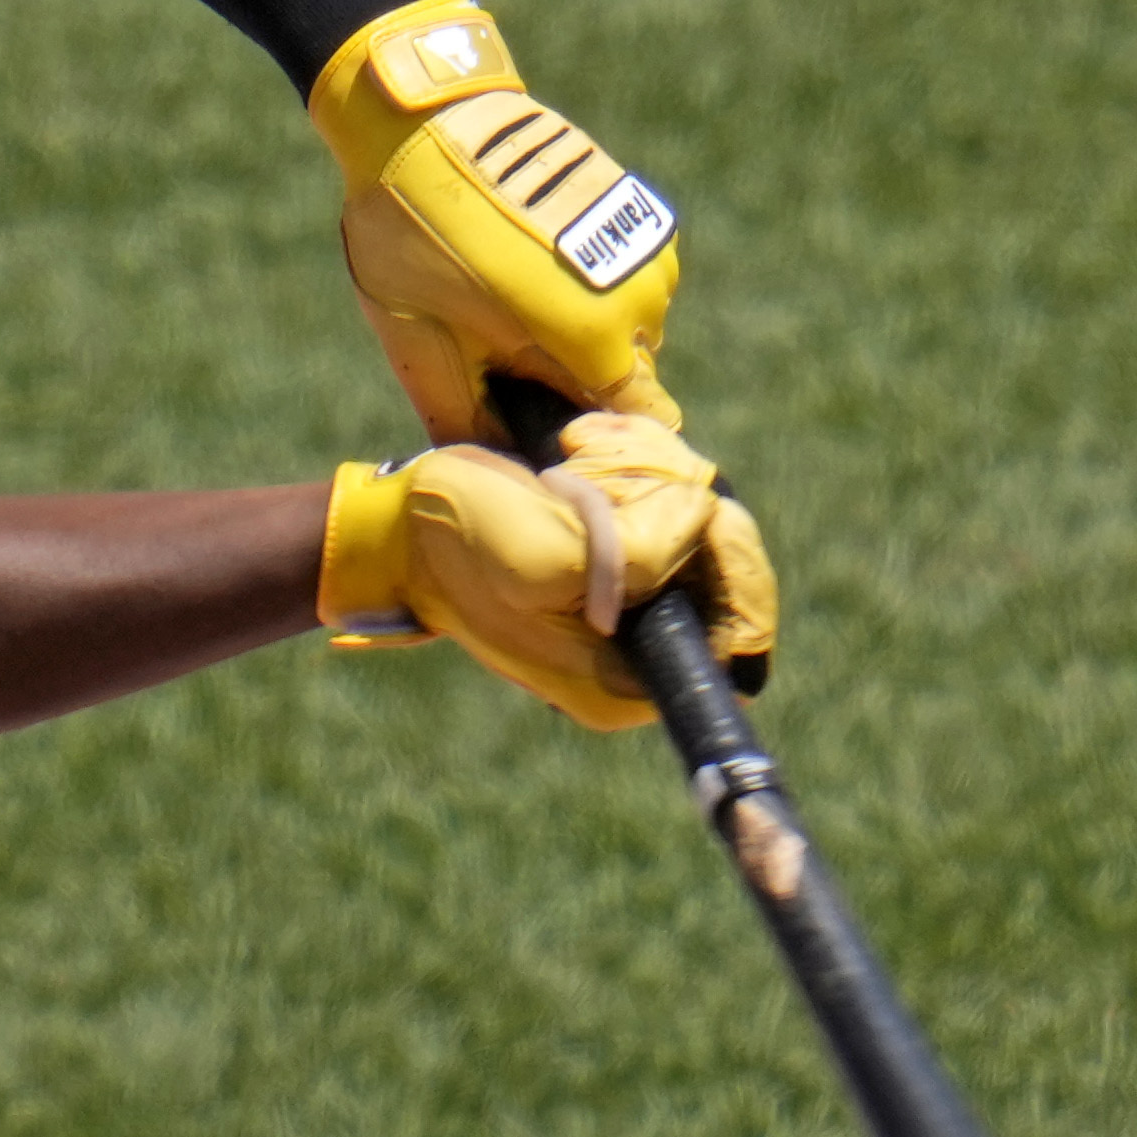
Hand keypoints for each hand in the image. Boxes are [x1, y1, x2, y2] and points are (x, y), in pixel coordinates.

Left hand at [313, 0, 681, 446]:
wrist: (421, 116)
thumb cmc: (413, 233)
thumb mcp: (419, 342)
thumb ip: (462, 418)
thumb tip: (490, 471)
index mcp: (595, 339)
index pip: (642, 424)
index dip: (597, 441)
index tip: (552, 435)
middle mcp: (642, 295)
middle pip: (628, 375)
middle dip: (578, 381)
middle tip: (506, 363)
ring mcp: (645, 243)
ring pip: (628, 321)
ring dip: (581, 326)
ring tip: (506, 302)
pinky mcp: (633, 202)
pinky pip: (620, 271)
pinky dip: (583, 280)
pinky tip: (523, 260)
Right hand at [318, 403, 777, 730]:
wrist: (398, 529)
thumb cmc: (462, 545)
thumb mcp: (554, 553)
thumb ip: (644, 549)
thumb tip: (707, 515)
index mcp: (628, 682)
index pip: (738, 620)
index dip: (726, 552)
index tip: (677, 500)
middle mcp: (635, 657)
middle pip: (720, 567)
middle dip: (673, 501)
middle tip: (594, 468)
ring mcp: (624, 613)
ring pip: (690, 530)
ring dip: (641, 473)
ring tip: (572, 456)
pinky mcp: (608, 570)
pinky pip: (655, 514)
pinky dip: (626, 471)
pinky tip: (573, 454)